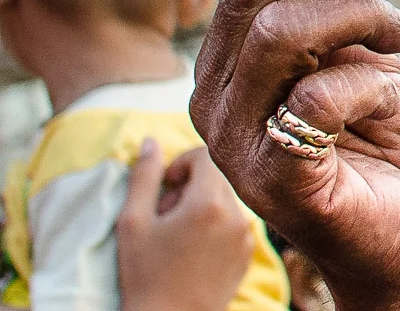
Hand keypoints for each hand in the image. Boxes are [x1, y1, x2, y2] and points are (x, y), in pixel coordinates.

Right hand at [119, 143, 253, 310]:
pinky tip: (193, 249)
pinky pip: (236, 220)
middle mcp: (238, 214)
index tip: (166, 185)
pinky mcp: (250, 252)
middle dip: (191, 184)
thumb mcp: (133, 222)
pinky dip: (215, 224)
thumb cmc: (144, 275)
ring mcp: (248, 234)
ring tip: (177, 232)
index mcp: (210, 202)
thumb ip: (143, 176)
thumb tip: (151, 140)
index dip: (182, 163)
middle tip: (166, 212)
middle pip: (219, 175)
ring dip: (203, 204)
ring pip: (228, 197)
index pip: (207, 155)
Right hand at [191, 0, 399, 310]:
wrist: (390, 235)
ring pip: (281, 31)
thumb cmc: (373, 139)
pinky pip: (317, 99)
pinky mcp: (277, 179)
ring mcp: (236, 140)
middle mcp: (216, 94)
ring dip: (361, 11)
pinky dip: (368, 78)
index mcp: (229, 55)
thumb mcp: (369, 45)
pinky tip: (391, 88)